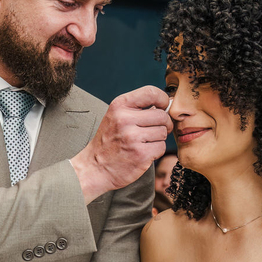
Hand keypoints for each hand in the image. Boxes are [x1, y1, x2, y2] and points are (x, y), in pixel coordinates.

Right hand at [71, 86, 171, 202]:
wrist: (95, 168)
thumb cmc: (108, 142)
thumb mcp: (115, 117)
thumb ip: (137, 108)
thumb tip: (165, 104)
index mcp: (119, 106)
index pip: (151, 92)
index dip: (162, 99)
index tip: (162, 106)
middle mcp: (125, 119)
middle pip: (162, 115)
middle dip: (163, 124)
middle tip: (153, 131)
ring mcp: (133, 137)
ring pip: (163, 132)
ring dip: (158, 139)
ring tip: (143, 143)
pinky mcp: (141, 154)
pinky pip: (162, 147)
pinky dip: (156, 151)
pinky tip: (143, 153)